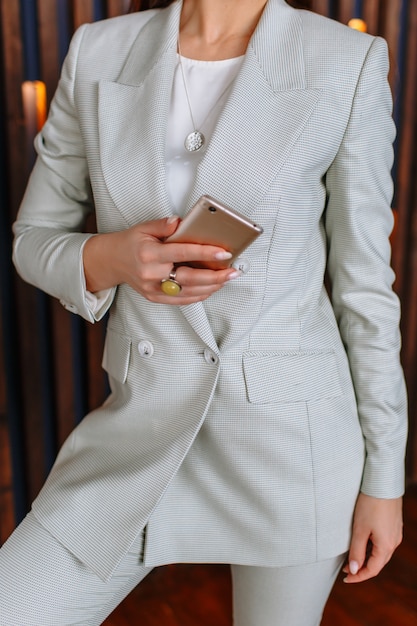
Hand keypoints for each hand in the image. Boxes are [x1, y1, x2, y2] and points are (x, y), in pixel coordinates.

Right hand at [83, 216, 239, 303]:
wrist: (112, 261)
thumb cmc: (131, 243)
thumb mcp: (144, 227)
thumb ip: (163, 225)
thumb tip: (180, 222)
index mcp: (149, 254)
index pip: (181, 253)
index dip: (204, 253)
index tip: (223, 252)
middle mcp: (151, 274)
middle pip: (188, 279)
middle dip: (214, 276)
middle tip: (233, 271)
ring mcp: (153, 289)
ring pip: (188, 292)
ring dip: (211, 287)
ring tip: (227, 279)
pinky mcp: (155, 297)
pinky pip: (181, 300)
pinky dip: (199, 295)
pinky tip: (212, 288)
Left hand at [343, 493, 402, 582]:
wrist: (383, 483)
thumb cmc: (370, 505)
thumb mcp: (359, 529)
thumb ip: (357, 551)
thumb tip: (353, 570)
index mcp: (386, 546)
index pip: (372, 570)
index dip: (358, 577)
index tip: (346, 579)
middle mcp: (394, 542)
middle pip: (377, 563)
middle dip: (362, 568)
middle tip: (346, 569)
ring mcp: (395, 533)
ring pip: (381, 553)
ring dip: (367, 558)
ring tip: (351, 556)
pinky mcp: (393, 525)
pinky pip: (383, 543)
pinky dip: (372, 548)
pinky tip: (363, 543)